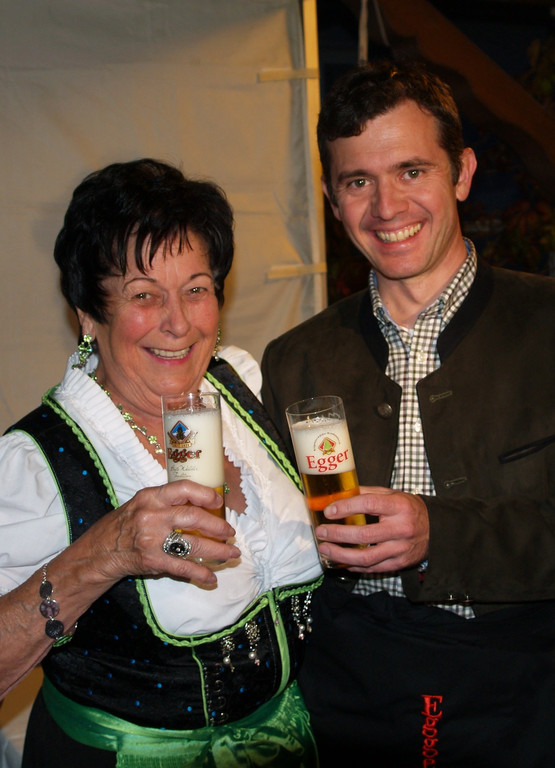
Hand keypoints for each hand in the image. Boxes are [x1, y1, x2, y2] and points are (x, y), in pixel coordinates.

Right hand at [75, 480, 240, 587]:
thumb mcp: (142, 503)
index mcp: (151, 497)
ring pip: (193, 545)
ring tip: (231, 553)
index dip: (205, 494)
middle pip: (194, 517)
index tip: (219, 502)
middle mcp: (152, 515)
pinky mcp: (152, 561)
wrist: (99, 551)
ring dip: (217, 551)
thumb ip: (167, 502)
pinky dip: (200, 573)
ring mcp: (152, 539)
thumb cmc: (125, 524)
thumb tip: (202, 506)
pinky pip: (183, 567)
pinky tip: (211, 577)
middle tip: (230, 533)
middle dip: (217, 526)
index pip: (183, 488)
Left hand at [315, 486, 428, 571]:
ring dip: (341, 555)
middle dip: (338, 535)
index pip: (369, 505)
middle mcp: (401, 528)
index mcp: (399, 506)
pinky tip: (341, 562)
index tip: (329, 511)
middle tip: (321, 532)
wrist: (437, 530)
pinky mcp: (400, 564)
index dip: (346, 507)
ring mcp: (401, 549)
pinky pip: (373, 568)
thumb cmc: (410, 509)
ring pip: (367, 557)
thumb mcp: (393, 494)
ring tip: (325, 549)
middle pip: (364, 534)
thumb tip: (341, 493)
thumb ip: (369, 494)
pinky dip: (355, 566)